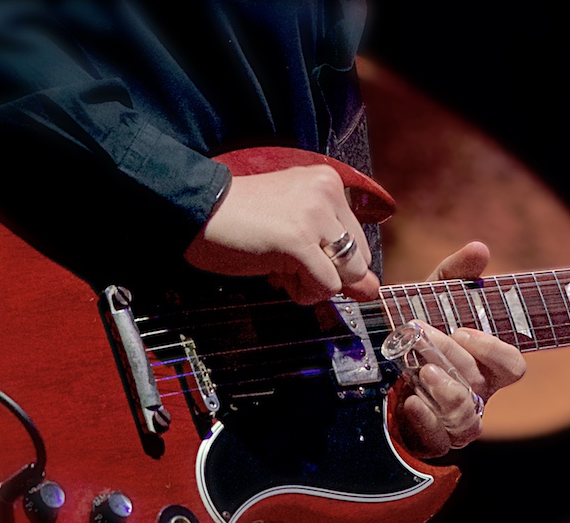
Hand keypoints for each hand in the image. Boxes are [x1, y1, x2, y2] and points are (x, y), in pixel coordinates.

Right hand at [184, 165, 379, 303]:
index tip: (299, 255)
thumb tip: (373, 290)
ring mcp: (314, 214)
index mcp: (328, 183)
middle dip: (327, 274)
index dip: (331, 262)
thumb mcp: (296, 231)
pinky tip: (278, 275)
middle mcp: (328, 192)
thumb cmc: (239, 221)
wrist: (196, 209)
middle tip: (288, 263)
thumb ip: (336, 257)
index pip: (359, 241)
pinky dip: (304, 292)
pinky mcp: (298, 239)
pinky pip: (326, 285)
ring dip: (314, 285)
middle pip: (358, 260)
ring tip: (282, 268)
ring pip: (346, 275)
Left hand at [394, 242, 525, 456]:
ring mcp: (454, 420)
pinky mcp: (430, 439)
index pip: (513, 367)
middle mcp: (476, 395)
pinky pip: (441, 442)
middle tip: (422, 337)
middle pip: (478, 383)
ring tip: (422, 373)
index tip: (464, 331)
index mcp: (484, 365)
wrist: (372, 364)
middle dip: (451, 357)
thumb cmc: (413, 330)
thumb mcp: (429, 297)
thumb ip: (455, 273)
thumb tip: (481, 248)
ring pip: (467, 419)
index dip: (494, 351)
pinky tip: (411, 400)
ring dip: (446, 392)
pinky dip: (428, 422)